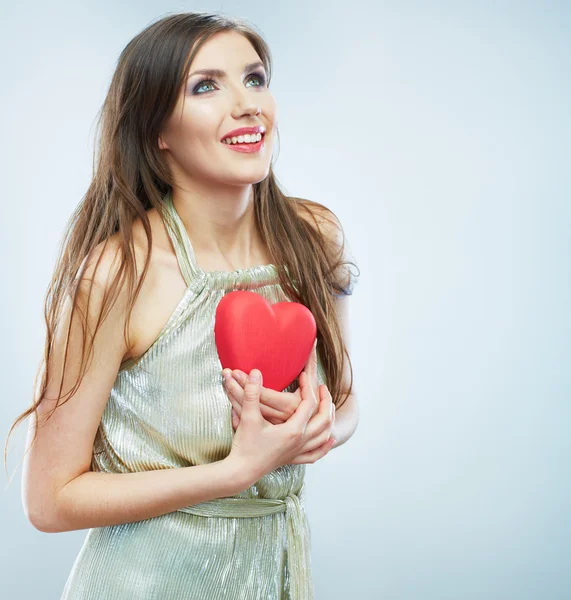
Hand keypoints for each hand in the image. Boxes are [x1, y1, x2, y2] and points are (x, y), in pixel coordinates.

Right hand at [222, 343, 336, 463]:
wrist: (240, 472)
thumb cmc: (245, 445)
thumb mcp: (248, 417)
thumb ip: (252, 393)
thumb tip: (255, 372)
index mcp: (293, 430)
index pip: (309, 404)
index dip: (307, 387)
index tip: (302, 376)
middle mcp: (300, 442)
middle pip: (324, 420)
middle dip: (326, 402)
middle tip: (323, 388)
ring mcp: (298, 452)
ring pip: (323, 436)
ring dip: (329, 420)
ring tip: (329, 407)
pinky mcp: (293, 459)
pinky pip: (315, 454)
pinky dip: (325, 446)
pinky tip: (329, 440)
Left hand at [223, 341, 327, 426]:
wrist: (312, 426)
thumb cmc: (313, 401)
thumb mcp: (311, 383)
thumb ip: (311, 363)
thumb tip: (314, 341)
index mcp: (290, 406)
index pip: (263, 395)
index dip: (247, 384)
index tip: (235, 371)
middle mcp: (280, 418)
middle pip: (251, 404)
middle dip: (235, 388)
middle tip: (226, 373)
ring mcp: (270, 426)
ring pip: (246, 413)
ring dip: (232, 397)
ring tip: (225, 381)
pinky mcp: (264, 429)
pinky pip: (245, 422)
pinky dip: (235, 410)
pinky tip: (229, 399)